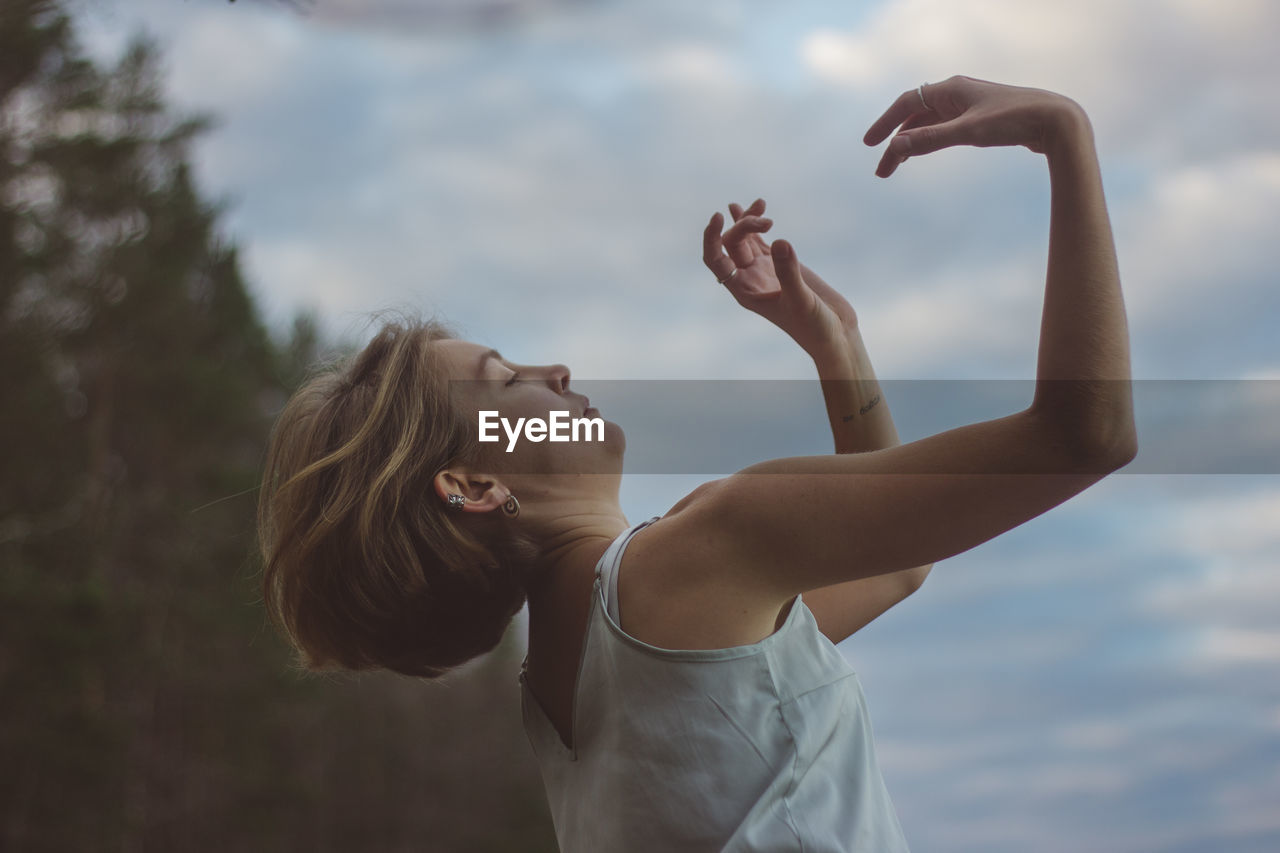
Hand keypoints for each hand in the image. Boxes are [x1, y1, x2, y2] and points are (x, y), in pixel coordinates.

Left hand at [702, 198, 857, 356]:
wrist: (834, 334)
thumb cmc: (814, 327)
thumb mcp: (801, 300)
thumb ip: (789, 272)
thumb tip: (779, 240)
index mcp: (744, 291)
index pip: (716, 261)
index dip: (711, 238)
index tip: (719, 216)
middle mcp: (749, 279)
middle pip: (732, 244)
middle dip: (744, 226)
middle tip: (768, 222)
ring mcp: (764, 270)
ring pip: (745, 239)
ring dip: (748, 219)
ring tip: (760, 203)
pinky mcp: (781, 264)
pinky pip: (761, 240)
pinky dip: (757, 225)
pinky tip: (757, 207)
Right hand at [864, 75, 1085, 176]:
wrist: (1054, 121)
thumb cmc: (1012, 121)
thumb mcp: (968, 132)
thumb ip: (930, 140)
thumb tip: (895, 147)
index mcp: (951, 89)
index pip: (907, 103)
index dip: (885, 123)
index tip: (870, 145)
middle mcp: (957, 93)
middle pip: (915, 117)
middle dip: (896, 142)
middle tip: (883, 171)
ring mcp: (968, 106)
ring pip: (929, 124)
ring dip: (911, 144)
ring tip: (897, 165)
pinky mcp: (980, 119)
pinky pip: (944, 129)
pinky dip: (929, 141)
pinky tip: (924, 152)